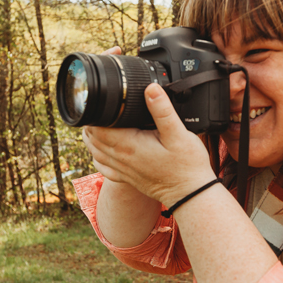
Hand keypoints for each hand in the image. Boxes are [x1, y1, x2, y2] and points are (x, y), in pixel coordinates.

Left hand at [82, 83, 215, 206]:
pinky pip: (103, 166)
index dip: (93, 112)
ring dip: (92, 137)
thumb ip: (163, 110)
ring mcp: (122, 170)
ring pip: (95, 151)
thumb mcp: (179, 134)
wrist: (190, 195)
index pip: (97, 127)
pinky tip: (102, 147)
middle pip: (92, 138)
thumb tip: (151, 88)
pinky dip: (97, 154)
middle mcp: (121, 159)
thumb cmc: (187, 166)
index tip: (99, 100)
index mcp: (129, 145)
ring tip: (97, 122)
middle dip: (91, 121)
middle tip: (98, 106)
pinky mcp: (127, 178)